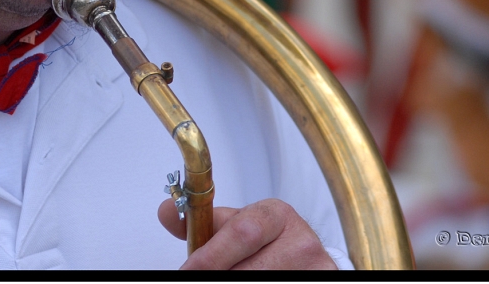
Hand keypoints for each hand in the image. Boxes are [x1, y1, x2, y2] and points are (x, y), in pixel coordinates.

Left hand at [158, 197, 337, 269]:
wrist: (300, 257)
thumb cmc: (262, 242)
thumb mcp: (234, 226)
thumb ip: (201, 222)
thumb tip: (166, 211)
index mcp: (276, 214)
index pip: (242, 234)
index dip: (211, 257)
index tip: (189, 271)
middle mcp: (301, 239)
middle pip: (251, 268)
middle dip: (221, 276)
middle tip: (201, 280)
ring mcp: (316, 266)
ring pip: (262, 283)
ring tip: (224, 279)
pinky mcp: (322, 281)